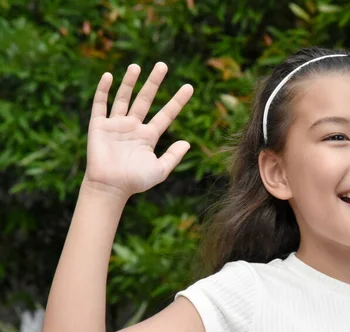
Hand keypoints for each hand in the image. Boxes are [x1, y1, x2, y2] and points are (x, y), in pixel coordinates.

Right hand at [83, 62, 193, 197]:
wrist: (109, 187)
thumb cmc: (135, 181)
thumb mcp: (160, 170)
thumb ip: (173, 156)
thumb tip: (187, 143)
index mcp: (148, 136)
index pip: (166, 114)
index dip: (177, 101)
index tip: (189, 87)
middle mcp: (133, 127)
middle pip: (145, 99)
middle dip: (154, 82)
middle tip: (163, 65)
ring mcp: (116, 124)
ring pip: (124, 98)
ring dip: (130, 82)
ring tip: (137, 66)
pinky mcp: (99, 126)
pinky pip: (101, 104)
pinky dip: (103, 90)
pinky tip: (109, 76)